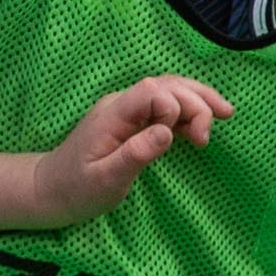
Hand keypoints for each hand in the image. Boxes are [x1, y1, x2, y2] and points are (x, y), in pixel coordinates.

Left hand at [31, 76, 232, 224]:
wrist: (49, 190)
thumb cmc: (76, 189)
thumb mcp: (105, 180)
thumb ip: (135, 155)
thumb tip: (167, 132)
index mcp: (113, 115)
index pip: (153, 91)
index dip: (175, 107)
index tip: (182, 139)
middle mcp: (120, 105)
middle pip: (166, 85)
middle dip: (196, 103)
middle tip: (206, 138)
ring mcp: (126, 111)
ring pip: (168, 90)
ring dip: (197, 100)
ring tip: (226, 115)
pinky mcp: (131, 121)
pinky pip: (163, 106)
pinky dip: (187, 110)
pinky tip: (202, 124)